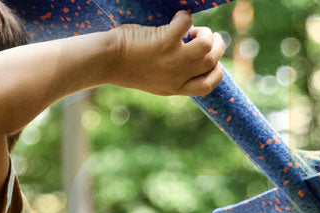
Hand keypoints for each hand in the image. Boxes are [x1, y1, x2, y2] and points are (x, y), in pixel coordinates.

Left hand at [102, 11, 226, 95]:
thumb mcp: (152, 79)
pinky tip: (178, 18)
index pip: (207, 87)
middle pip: (212, 63)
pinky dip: (185, 17)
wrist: (103, 61)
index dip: (216, 73)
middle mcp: (176, 77)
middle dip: (216, 47)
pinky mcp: (165, 42)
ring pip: (207, 46)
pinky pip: (187, 24)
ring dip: (206, 34)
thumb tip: (187, 55)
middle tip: (205, 37)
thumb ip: (169, 74)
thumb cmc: (122, 66)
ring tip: (194, 30)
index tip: (213, 62)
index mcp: (173, 88)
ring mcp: (173, 60)